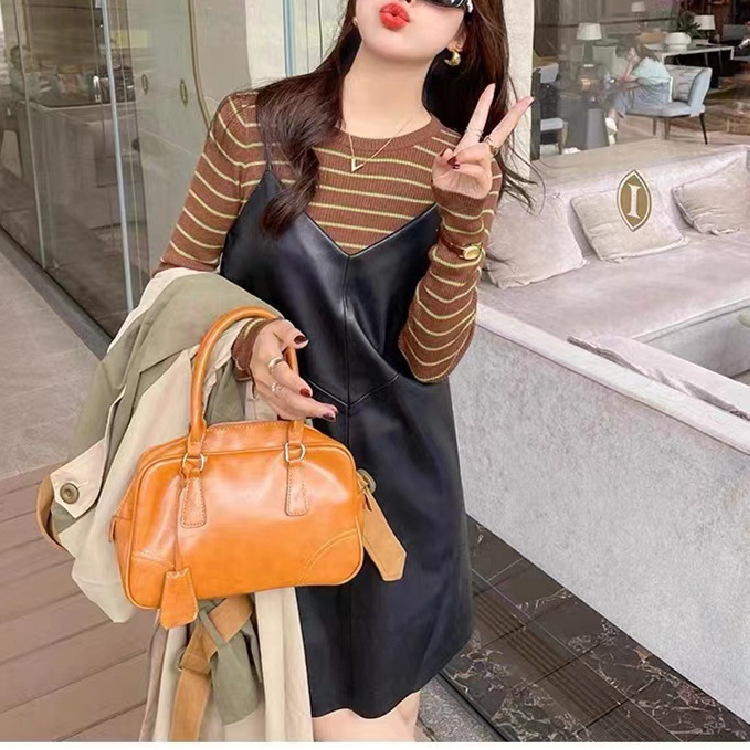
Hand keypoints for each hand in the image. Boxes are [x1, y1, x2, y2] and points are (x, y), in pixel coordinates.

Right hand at [250, 319, 338, 421]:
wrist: (253, 345)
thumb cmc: (269, 337)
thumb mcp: (278, 326)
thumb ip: (289, 332)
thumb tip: (301, 340)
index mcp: (266, 358)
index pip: (279, 373)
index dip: (293, 384)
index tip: (308, 391)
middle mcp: (264, 378)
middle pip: (285, 396)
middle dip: (308, 406)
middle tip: (328, 411)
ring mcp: (265, 390)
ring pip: (285, 407)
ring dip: (307, 412)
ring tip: (328, 413)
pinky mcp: (268, 398)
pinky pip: (282, 411)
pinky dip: (299, 415)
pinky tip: (314, 414)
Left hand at [432, 84, 533, 200]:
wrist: (453, 210)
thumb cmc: (447, 188)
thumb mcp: (437, 172)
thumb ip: (440, 161)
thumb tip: (448, 152)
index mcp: (467, 147)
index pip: (477, 122)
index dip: (483, 105)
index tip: (491, 87)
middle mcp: (479, 155)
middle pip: (498, 132)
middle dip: (512, 116)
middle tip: (525, 100)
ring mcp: (485, 168)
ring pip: (482, 150)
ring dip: (468, 154)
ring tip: (455, 163)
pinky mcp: (485, 181)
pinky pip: (478, 169)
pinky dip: (466, 169)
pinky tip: (458, 170)